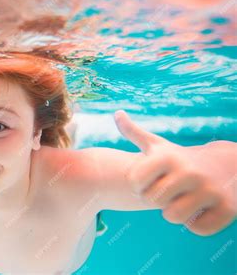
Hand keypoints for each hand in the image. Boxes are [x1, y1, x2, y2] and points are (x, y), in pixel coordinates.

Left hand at [114, 110, 235, 235]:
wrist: (228, 166)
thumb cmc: (181, 159)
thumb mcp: (158, 145)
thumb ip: (134, 132)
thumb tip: (117, 113)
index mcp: (168, 157)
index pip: (134, 183)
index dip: (139, 186)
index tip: (149, 182)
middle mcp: (189, 172)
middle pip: (153, 201)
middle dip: (157, 200)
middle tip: (168, 192)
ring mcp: (209, 190)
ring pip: (173, 216)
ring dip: (176, 213)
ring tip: (182, 200)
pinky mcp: (227, 208)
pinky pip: (198, 228)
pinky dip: (197, 223)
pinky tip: (201, 209)